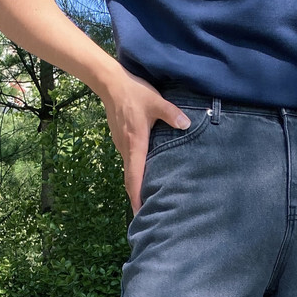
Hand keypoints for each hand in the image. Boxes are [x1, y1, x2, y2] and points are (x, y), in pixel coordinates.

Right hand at [92, 68, 191, 212]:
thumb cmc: (133, 92)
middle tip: (148, 215)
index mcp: (135, 144)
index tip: (140, 214)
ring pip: (131, 170)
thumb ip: (172, 114)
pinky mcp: (122, 140)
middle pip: (131, 180)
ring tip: (150, 198)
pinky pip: (130, 160)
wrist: (109, 82)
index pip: (134, 178)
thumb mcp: (155, 101)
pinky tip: (147, 174)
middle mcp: (126, 149)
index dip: (137, 198)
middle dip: (138, 198)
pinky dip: (137, 172)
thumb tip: (187, 125)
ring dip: (138, 185)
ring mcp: (122, 145)